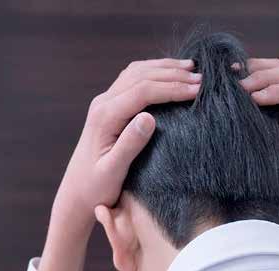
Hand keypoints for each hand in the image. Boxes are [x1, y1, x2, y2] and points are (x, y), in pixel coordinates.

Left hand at [39, 58, 201, 270]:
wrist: (76, 193)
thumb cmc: (95, 188)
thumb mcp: (113, 172)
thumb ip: (129, 145)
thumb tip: (149, 118)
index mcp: (105, 117)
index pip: (143, 91)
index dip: (172, 87)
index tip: (198, 90)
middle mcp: (102, 104)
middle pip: (141, 76)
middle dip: (173, 74)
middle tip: (202, 78)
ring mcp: (104, 103)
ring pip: (136, 73)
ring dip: (164, 69)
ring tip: (191, 69)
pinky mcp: (108, 107)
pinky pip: (132, 80)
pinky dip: (153, 73)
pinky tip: (170, 76)